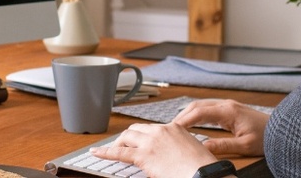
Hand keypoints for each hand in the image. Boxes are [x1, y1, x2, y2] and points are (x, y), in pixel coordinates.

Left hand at [91, 123, 216, 177]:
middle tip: (123, 146)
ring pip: (127, 137)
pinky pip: (119, 152)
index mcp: (174, 128)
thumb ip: (177, 149)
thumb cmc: (202, 167)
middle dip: (128, 137)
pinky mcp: (144, 155)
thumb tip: (169, 157)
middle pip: (136, 129)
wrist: (204, 174)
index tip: (139, 142)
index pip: (152, 128)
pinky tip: (96, 153)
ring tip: (113, 150)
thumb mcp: (191, 151)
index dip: (143, 136)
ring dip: (119, 143)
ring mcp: (151, 142)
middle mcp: (161, 130)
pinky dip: (106, 152)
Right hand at [171, 99, 268, 155]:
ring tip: (177, 126)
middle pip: (197, 105)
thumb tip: (202, 147)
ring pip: (202, 105)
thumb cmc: (266, 137)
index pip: (200, 112)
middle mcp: (227, 105)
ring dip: (188, 114)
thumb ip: (222, 146)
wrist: (280, 131)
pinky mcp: (230, 110)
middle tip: (170, 127)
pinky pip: (208, 109)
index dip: (184, 119)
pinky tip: (191, 123)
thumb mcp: (244, 145)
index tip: (173, 127)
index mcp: (229, 111)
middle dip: (182, 115)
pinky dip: (196, 115)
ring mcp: (228, 106)